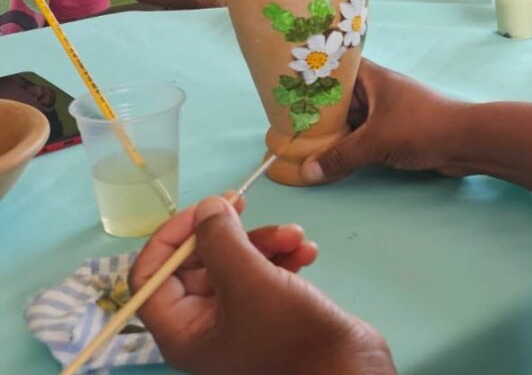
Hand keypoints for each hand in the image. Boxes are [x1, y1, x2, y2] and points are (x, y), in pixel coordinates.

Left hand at [131, 196, 395, 374]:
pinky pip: (264, 273)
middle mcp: (204, 325)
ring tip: (295, 236)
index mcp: (183, 330)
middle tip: (250, 206)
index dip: (172, 237)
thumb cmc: (291, 334)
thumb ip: (220, 239)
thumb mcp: (251, 281)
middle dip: (232, 233)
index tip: (206, 209)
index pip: (151, 276)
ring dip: (265, 241)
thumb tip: (207, 206)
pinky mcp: (268, 312)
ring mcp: (238, 318)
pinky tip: (306, 253)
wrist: (347, 367)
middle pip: (199, 262)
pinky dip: (283, 256)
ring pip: (237, 262)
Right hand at [300, 60, 465, 183]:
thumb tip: (306, 171)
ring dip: (333, 132)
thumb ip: (340, 156)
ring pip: (352, 120)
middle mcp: (378, 91)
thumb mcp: (375, 141)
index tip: (286, 88)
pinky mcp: (396, 132)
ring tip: (300, 143)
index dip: (312, 77)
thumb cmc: (422, 128)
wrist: (467, 142)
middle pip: (340, 98)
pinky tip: (329, 158)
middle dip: (317, 112)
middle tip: (286, 123)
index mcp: (372, 78)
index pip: (335, 69)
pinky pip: (364, 136)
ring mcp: (388, 111)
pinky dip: (349, 145)